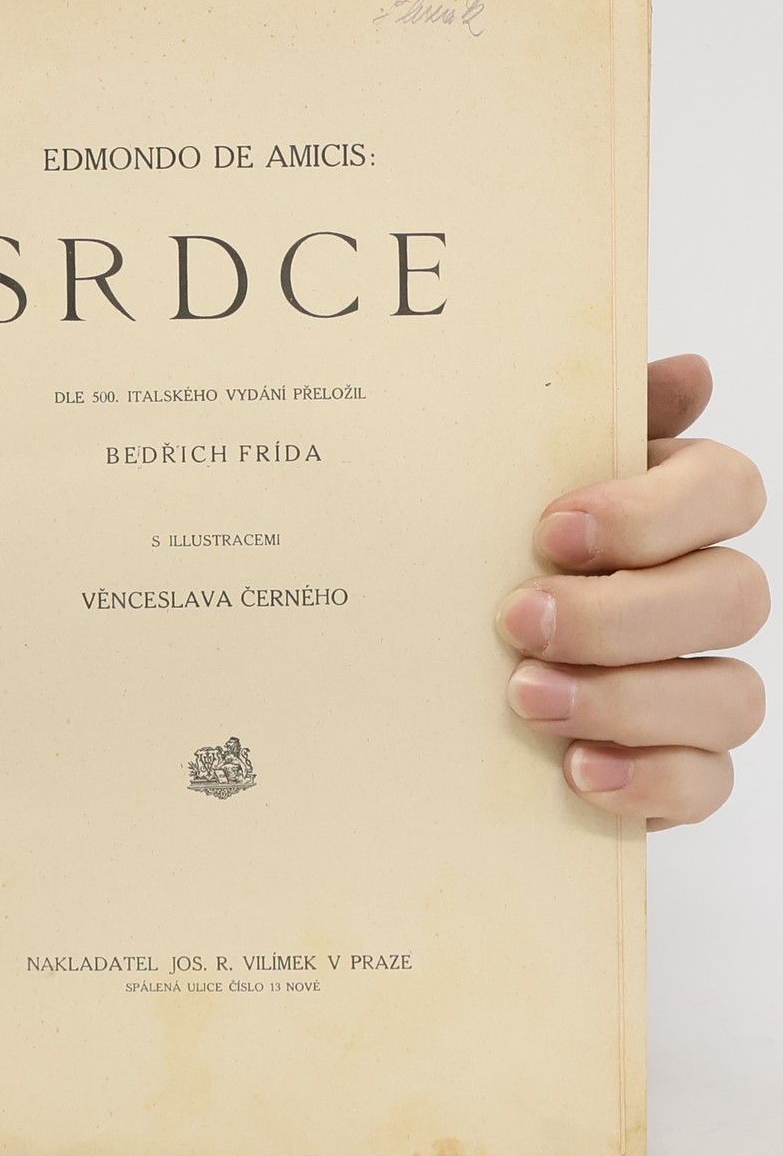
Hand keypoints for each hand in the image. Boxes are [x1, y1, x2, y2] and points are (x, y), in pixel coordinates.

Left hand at [499, 355, 767, 827]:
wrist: (420, 668)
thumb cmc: (481, 553)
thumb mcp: (505, 480)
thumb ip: (582, 423)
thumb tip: (688, 373)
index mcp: (675, 509)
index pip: (728, 490)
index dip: (652, 511)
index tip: (551, 530)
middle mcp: (704, 592)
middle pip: (733, 596)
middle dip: (622, 614)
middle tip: (517, 622)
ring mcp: (700, 683)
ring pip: (731, 696)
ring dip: (627, 700)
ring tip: (526, 699)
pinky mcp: (679, 766)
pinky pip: (708, 782)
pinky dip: (648, 779)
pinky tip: (576, 769)